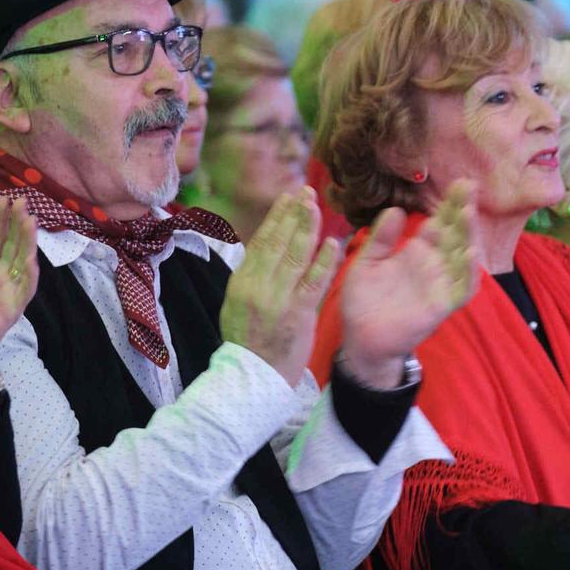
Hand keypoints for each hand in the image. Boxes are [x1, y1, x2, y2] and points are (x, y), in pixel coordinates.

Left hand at [0, 198, 38, 398]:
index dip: (1, 220)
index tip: (5, 200)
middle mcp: (0, 274)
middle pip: (12, 244)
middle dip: (18, 223)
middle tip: (23, 201)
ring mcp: (9, 289)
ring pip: (22, 260)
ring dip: (28, 242)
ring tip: (30, 220)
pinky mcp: (14, 306)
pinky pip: (26, 287)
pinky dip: (30, 273)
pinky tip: (31, 257)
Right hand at [219, 187, 340, 387]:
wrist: (251, 377)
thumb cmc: (247, 341)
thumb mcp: (235, 305)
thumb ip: (249, 277)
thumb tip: (260, 248)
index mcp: (242, 281)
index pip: (261, 240)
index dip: (276, 217)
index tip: (289, 197)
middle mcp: (257, 286)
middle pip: (278, 242)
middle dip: (294, 214)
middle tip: (307, 191)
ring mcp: (278, 299)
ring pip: (296, 256)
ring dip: (308, 228)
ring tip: (318, 207)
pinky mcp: (298, 314)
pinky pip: (314, 282)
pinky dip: (324, 261)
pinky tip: (334, 243)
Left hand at [337, 182, 479, 387]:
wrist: (359, 338)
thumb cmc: (364, 300)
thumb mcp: (368, 262)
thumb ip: (381, 238)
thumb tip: (395, 209)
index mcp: (419, 251)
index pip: (440, 222)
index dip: (450, 203)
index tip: (457, 182)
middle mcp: (435, 265)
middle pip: (456, 234)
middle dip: (463, 210)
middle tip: (467, 186)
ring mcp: (440, 285)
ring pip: (464, 257)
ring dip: (469, 236)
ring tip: (467, 213)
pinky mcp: (441, 306)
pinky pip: (462, 290)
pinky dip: (469, 274)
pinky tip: (470, 255)